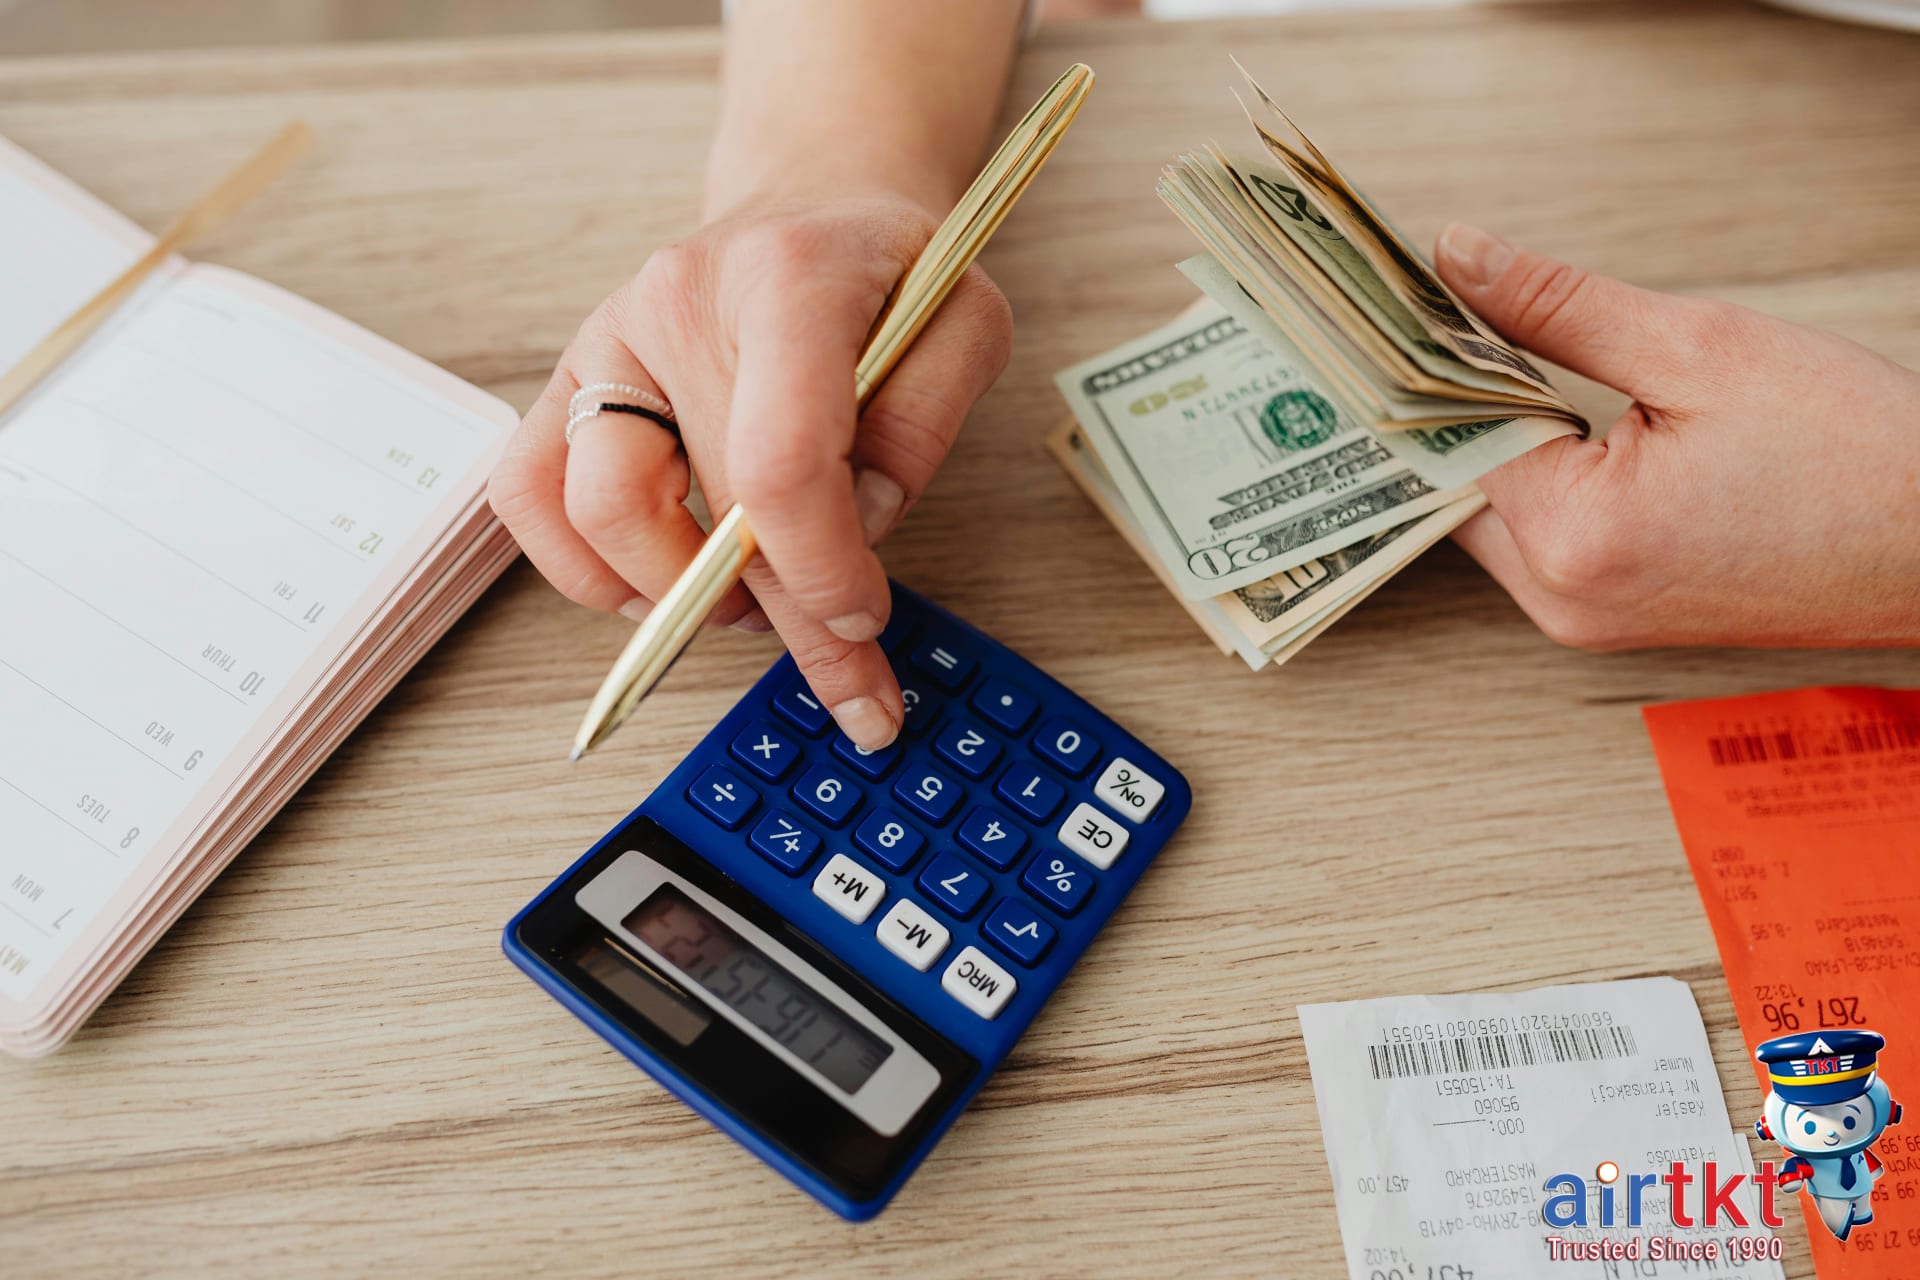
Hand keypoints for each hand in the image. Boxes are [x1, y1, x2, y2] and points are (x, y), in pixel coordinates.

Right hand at [489, 193, 1011, 748]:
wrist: (813, 206)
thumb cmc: (888, 274)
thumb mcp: (965, 326)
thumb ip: (925, 427)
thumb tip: (855, 532)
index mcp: (787, 280)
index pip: (781, 458)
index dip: (820, 568)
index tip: (862, 620)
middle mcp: (677, 303)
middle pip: (707, 507)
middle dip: (785, 618)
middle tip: (848, 679)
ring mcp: (609, 339)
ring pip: (597, 513)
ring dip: (677, 595)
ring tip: (752, 603)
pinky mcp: (570, 379)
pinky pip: (528, 495)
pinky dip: (585, 568)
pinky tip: (661, 584)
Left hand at [1434, 223, 1919, 650]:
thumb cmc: (1854, 450)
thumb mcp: (1699, 347)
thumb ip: (1558, 306)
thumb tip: (1458, 260)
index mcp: (1575, 539)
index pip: (1450, 435)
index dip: (1428, 358)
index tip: (1407, 298)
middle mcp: (1561, 598)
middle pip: (1454, 483)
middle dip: (1452, 398)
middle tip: (1440, 312)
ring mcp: (1582, 619)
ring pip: (1489, 512)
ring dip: (1494, 436)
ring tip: (1502, 352)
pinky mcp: (1607, 617)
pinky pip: (1534, 537)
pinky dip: (1534, 476)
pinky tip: (1552, 415)